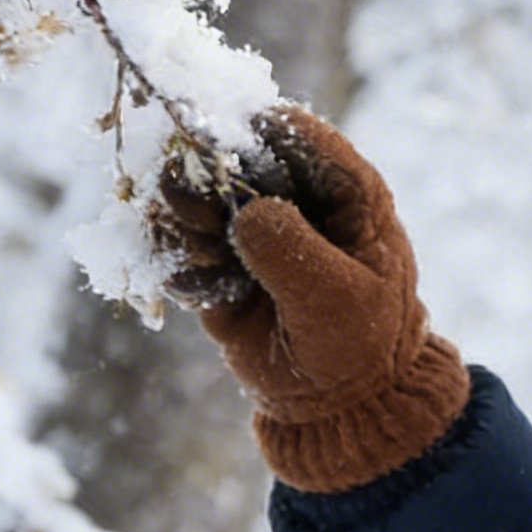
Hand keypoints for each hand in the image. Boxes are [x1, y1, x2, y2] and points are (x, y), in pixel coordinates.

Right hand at [153, 104, 469, 491]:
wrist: (338, 403)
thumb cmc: (359, 345)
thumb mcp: (336, 298)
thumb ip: (292, 252)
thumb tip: (247, 212)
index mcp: (345, 191)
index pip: (296, 133)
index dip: (253, 127)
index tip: (218, 142)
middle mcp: (295, 197)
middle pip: (236, 152)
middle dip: (205, 168)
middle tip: (191, 198)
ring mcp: (252, 227)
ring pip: (199, 189)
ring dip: (184, 209)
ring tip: (198, 242)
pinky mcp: (217, 261)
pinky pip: (178, 237)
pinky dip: (172, 249)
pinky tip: (190, 282)